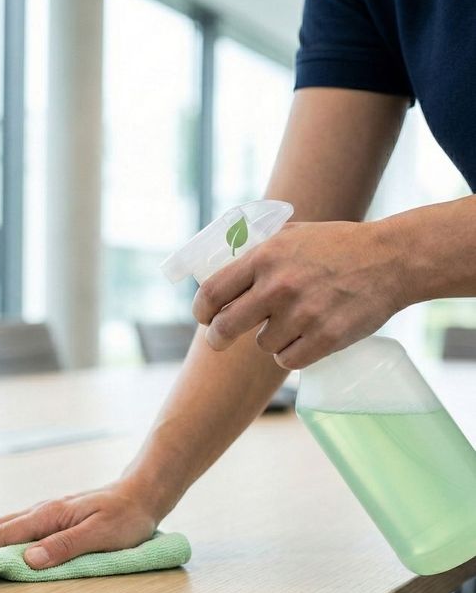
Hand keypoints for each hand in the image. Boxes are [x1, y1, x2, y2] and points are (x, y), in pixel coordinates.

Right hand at [0, 479, 158, 568]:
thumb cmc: (125, 516)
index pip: (1, 537)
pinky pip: (6, 528)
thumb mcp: (102, 534)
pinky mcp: (46, 518)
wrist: (139, 493)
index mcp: (48, 516)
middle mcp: (38, 512)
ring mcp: (40, 514)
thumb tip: (27, 560)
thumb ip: (65, 546)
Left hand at [192, 220, 406, 368]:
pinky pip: (288, 360)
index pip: (213, 292)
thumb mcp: (291, 232)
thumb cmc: (337, 245)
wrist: (391, 259)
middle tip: (218, 339)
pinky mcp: (325, 339)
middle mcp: (278, 287)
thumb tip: (222, 261)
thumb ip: (257, 249)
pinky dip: (293, 353)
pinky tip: (306, 337)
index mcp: (265, 257)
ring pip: (262, 344)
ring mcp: (303, 315)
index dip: (202, 309)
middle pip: (226, 327)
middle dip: (217, 337)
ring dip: (271, 338)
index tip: (203, 316)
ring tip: (295, 320)